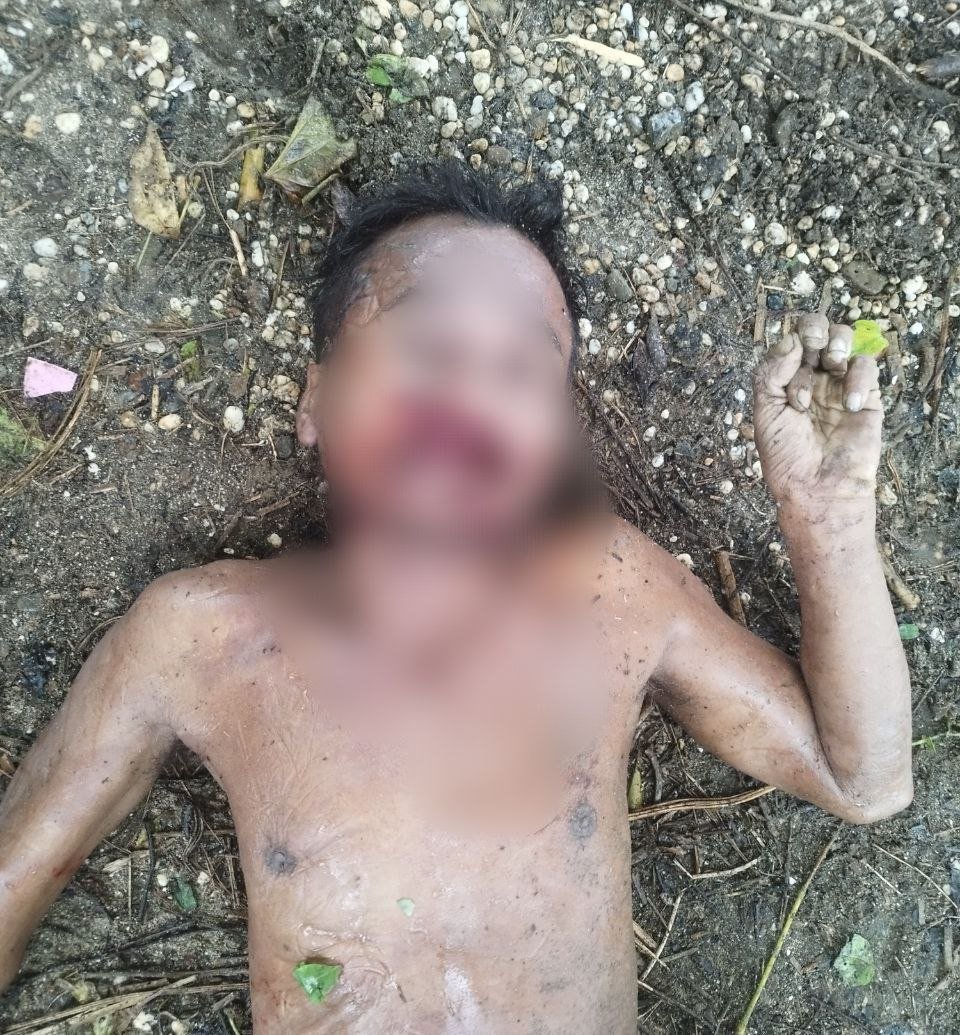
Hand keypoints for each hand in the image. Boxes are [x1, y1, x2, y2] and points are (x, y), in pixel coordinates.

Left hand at [752, 314, 881, 510]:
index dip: (792, 341)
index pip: (790, 342)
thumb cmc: (786, 455)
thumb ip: (771, 374)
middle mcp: (812, 378)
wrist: (816, 487)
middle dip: (816, 329)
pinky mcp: (867, 397)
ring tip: (832, 364)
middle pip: (818, 332)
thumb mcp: (766, 412)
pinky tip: (849, 404)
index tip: (792, 358)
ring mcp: (839, 385)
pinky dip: (858, 378)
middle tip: (814, 346)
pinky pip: (866, 368)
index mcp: (785, 381)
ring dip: (837, 344)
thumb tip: (792, 341)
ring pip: (844, 341)